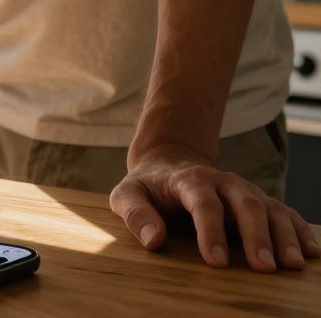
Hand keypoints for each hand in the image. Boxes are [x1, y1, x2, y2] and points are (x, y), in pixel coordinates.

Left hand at [110, 144, 319, 270]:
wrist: (169, 163)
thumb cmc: (147, 186)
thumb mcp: (127, 194)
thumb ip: (134, 213)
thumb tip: (153, 240)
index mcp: (190, 180)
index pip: (203, 204)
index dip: (210, 232)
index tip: (216, 262)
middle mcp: (223, 182)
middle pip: (245, 205)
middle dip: (256, 236)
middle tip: (264, 267)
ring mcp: (245, 191)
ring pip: (270, 208)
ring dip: (284, 236)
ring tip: (293, 265)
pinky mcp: (259, 201)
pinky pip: (285, 213)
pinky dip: (300, 230)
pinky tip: (312, 252)